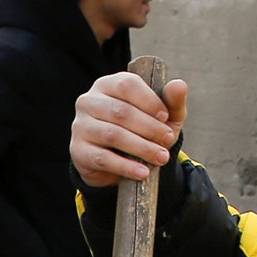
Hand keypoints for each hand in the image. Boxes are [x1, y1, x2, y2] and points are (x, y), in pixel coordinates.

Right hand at [71, 74, 188, 185]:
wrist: (119, 160)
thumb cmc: (143, 129)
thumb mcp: (162, 115)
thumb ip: (172, 100)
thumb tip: (178, 85)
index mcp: (108, 84)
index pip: (127, 85)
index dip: (148, 100)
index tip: (166, 117)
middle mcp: (89, 101)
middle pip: (120, 112)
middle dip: (149, 127)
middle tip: (168, 140)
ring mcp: (80, 126)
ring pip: (112, 135)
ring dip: (141, 148)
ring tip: (161, 158)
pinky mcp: (78, 151)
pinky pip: (103, 159)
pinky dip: (126, 167)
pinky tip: (142, 172)